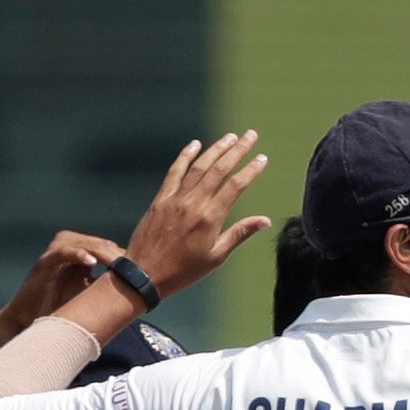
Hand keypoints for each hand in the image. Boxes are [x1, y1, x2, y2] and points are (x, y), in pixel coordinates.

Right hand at [0, 231, 129, 355]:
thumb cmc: (63, 307)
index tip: (144, 266)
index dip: (125, 256)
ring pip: (84, 244)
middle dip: (118, 254)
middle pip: (100, 244)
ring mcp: (57, 253)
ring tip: (120, 263)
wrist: (33, 319)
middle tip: (137, 265)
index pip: (108, 248)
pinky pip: (63, 252)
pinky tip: (92, 262)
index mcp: (81, 253)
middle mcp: (69, 247)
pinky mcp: (46, 262)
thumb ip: (108, 285)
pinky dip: (78, 254)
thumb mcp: (91, 294)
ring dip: (103, 253)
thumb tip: (141, 288)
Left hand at [121, 132, 271, 298]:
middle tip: (250, 136)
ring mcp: (175, 199)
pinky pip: (175, 172)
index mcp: (210, 219)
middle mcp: (193, 204)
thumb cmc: (184, 271)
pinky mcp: (161, 199)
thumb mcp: (216, 257)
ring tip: (230, 137)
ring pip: (199, 166)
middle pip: (219, 170)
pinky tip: (196, 145)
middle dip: (237, 150)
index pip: (236, 187)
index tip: (263, 158)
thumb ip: (239, 234)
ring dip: (216, 149)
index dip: (251, 170)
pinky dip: (186, 157)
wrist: (145, 273)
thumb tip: (264, 220)